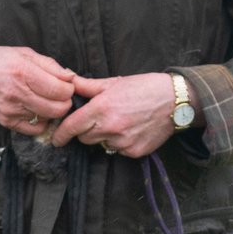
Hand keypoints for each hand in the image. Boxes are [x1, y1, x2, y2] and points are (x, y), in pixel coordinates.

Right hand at [0, 46, 75, 135]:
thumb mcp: (23, 54)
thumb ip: (50, 65)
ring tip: (46, 100)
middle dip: (64, 102)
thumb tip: (71, 77)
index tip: (65, 85)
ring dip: (52, 112)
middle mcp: (18, 93)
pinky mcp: (7, 122)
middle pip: (58, 109)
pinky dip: (41, 122)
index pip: (60, 90)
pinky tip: (36, 111)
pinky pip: (35, 129)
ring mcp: (12, 110)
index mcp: (23, 72)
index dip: (69, 88)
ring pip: (48, 119)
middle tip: (59, 95)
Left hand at [48, 73, 177, 158]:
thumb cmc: (144, 88)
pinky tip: (131, 130)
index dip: (61, 134)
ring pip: (101, 145)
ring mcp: (122, 142)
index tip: (57, 138)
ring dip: (104, 137)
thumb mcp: (114, 82)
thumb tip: (68, 81)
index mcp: (101, 108)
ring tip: (119, 122)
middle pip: (84, 138)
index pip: (71, 127)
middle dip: (86, 131)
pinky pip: (118, 151)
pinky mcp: (133, 152)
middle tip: (99, 119)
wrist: (175, 101)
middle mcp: (110, 127)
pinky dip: (120, 143)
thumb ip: (88, 86)